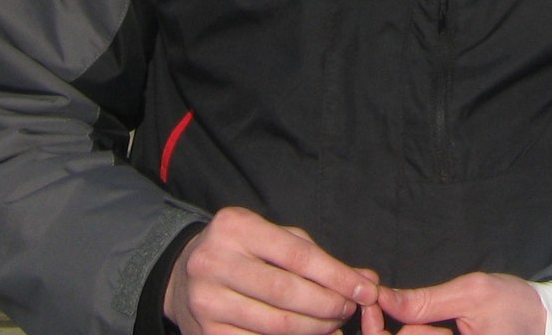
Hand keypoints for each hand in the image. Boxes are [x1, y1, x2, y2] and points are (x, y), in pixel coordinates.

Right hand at [165, 206, 380, 334]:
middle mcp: (215, 262)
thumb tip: (367, 279)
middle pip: (287, 292)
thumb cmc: (243, 252)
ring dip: (314, 328)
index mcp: (236, 227)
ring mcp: (207, 301)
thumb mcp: (276, 239)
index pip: (298, 255)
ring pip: (274, 324)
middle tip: (349, 310)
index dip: (337, 276)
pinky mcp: (206, 333)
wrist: (183, 275)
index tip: (366, 290)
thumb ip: (318, 257)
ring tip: (334, 325)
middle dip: (328, 304)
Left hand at [372, 272, 551, 334]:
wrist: (545, 319)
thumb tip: (383, 299)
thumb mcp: (471, 293)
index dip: (377, 326)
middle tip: (393, 304)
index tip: (373, 300)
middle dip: (394, 328)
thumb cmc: (513, 304)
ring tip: (426, 318)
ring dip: (407, 331)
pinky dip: (419, 333)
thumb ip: (426, 302)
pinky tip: (428, 327)